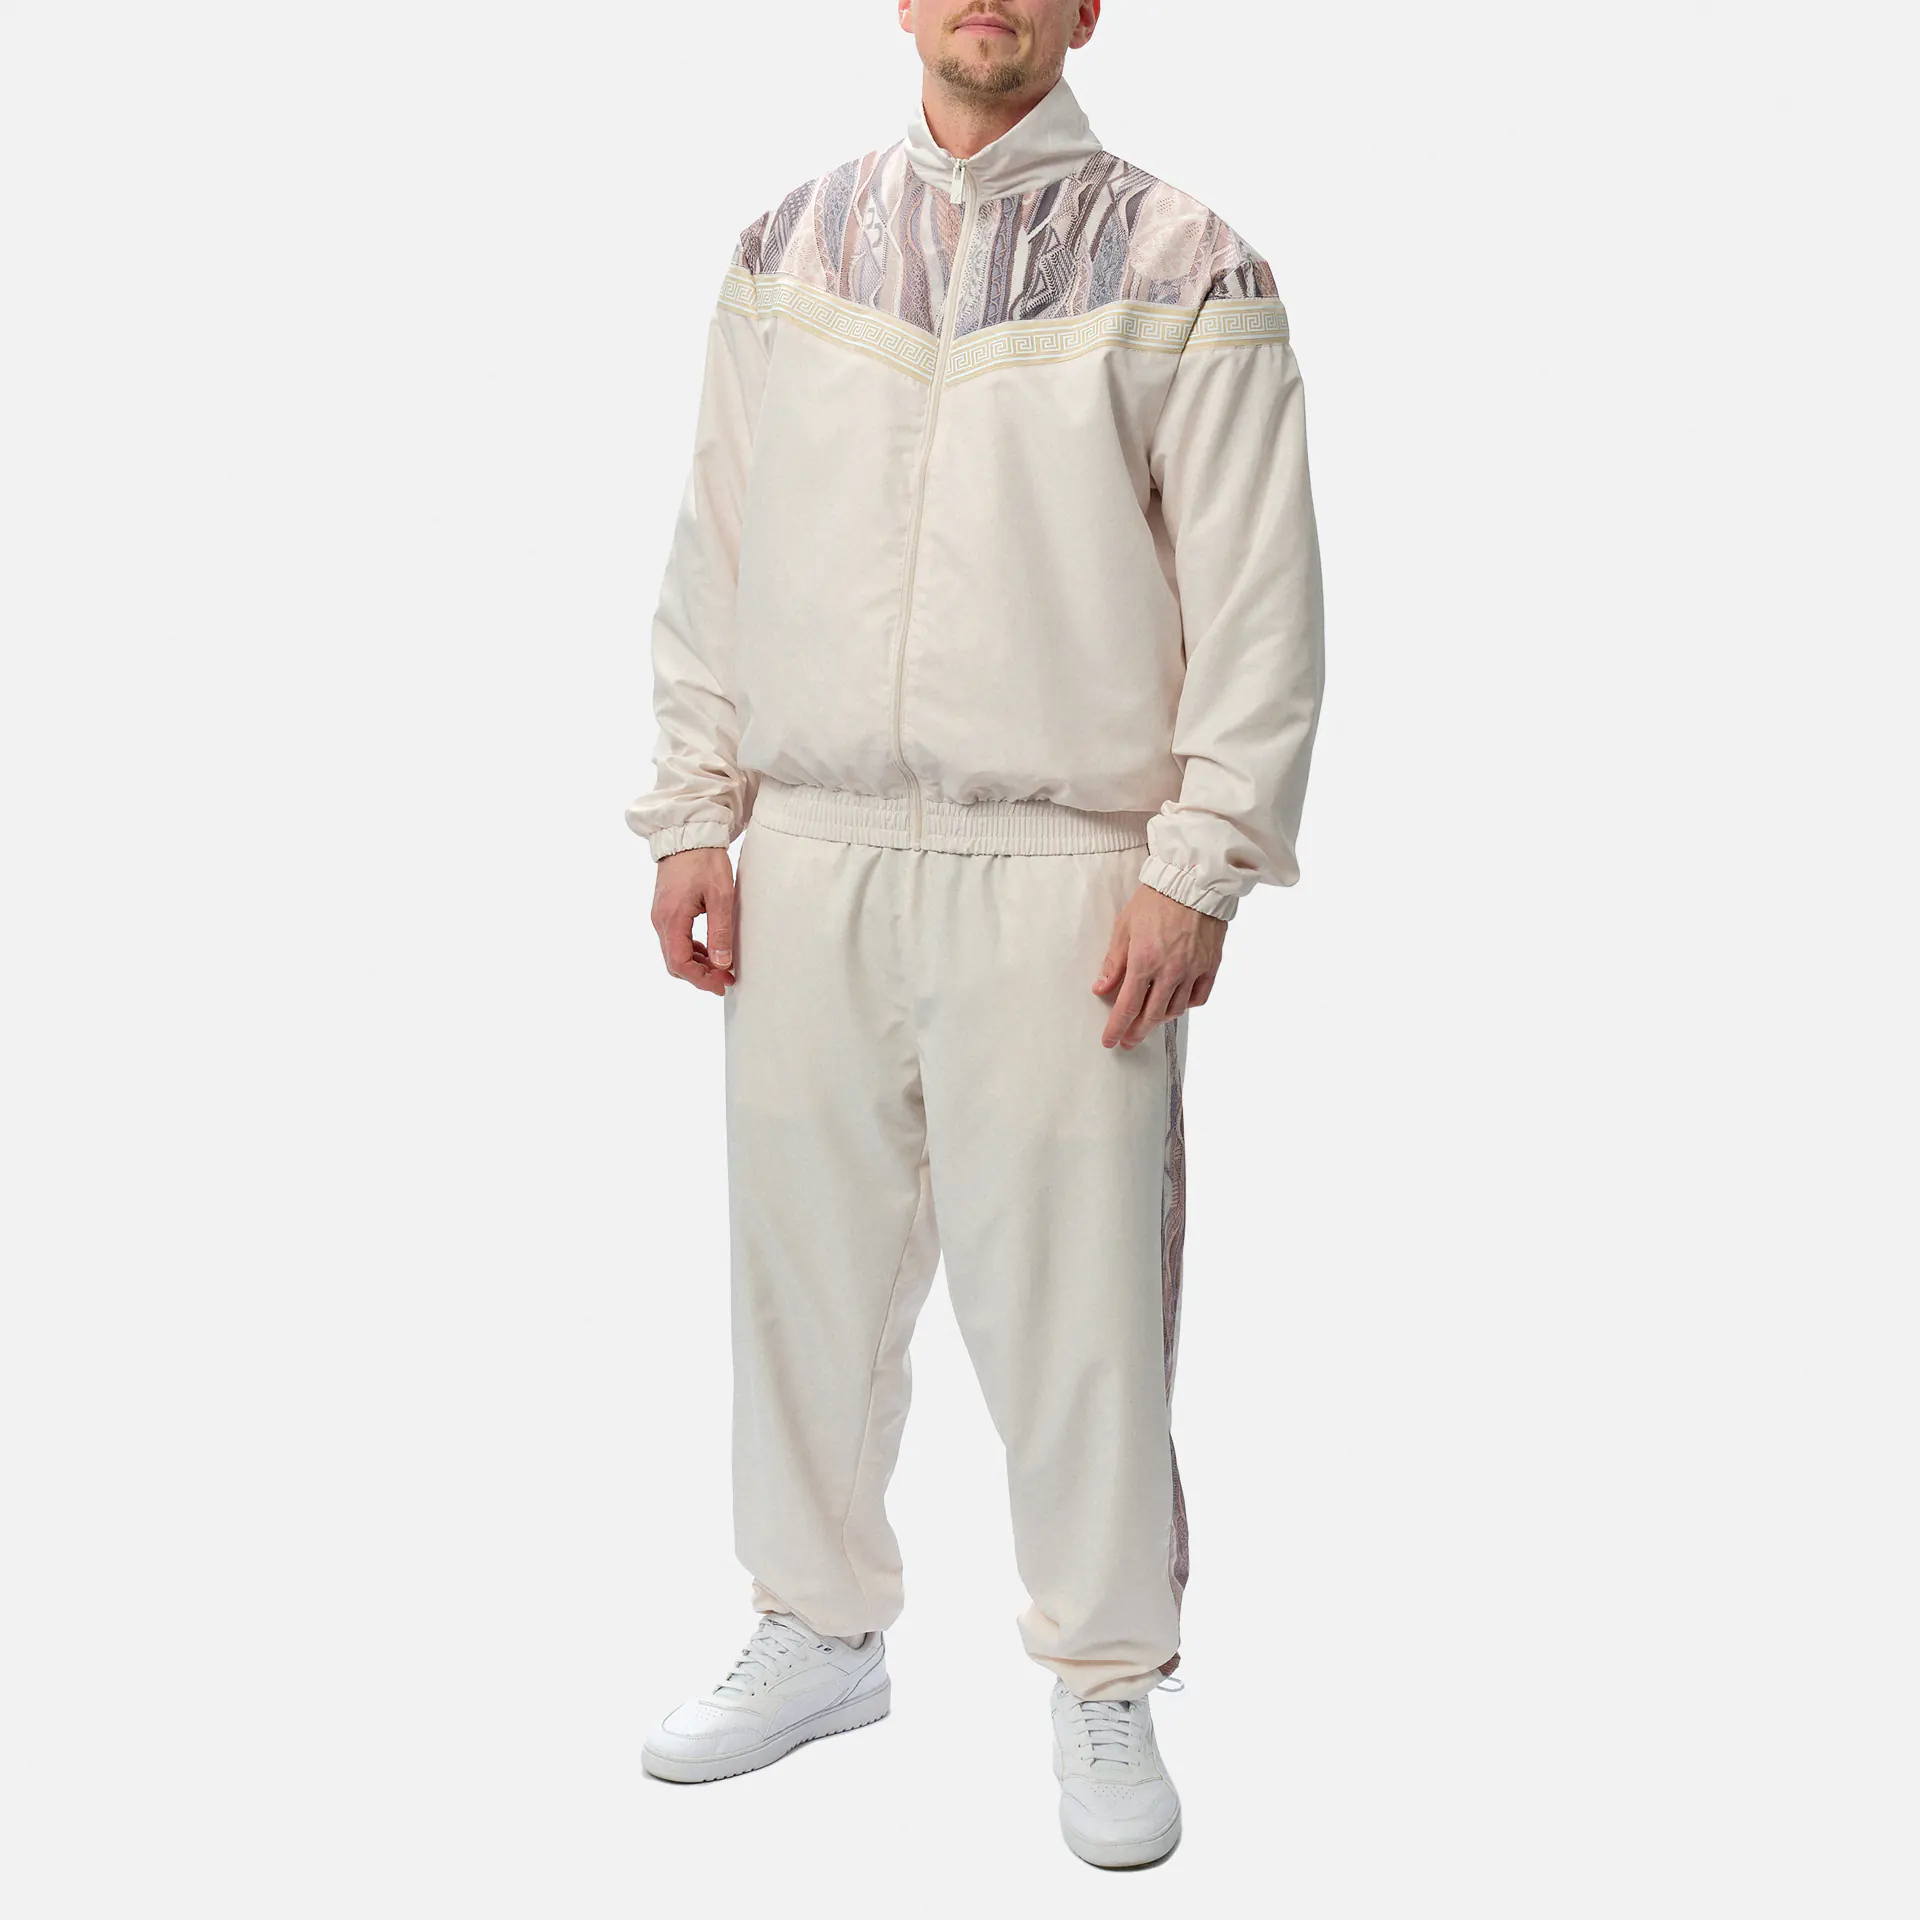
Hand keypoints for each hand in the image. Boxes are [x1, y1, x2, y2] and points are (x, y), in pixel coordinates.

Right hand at [651, 847, 735, 994]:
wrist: (688, 834)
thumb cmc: (705, 860)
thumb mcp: (720, 896)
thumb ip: (720, 931)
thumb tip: (722, 963)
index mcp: (671, 918)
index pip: (679, 963)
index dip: (700, 979)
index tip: (721, 983)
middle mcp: (660, 920)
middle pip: (674, 962)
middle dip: (699, 975)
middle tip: (725, 979)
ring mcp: (661, 915)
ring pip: (674, 952)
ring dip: (696, 964)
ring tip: (722, 968)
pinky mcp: (666, 910)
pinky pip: (675, 939)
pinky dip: (692, 950)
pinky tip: (710, 950)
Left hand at [1092, 884, 1225, 1049]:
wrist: (1192, 882)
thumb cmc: (1155, 900)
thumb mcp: (1124, 927)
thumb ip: (1113, 962)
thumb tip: (1100, 988)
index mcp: (1144, 961)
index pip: (1127, 1007)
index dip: (1116, 1028)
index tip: (1110, 1041)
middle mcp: (1170, 971)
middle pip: (1151, 1015)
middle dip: (1137, 1032)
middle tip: (1128, 1041)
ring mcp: (1193, 970)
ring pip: (1176, 1009)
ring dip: (1160, 1019)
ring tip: (1150, 1021)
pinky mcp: (1211, 965)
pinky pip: (1199, 997)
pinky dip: (1186, 1005)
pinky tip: (1177, 1004)